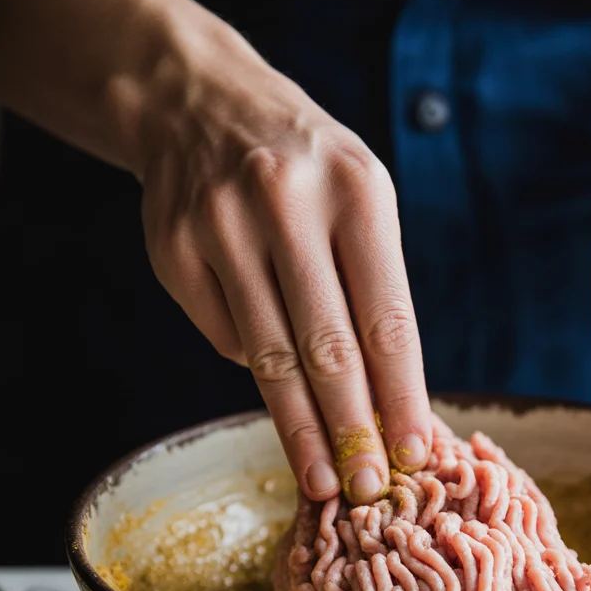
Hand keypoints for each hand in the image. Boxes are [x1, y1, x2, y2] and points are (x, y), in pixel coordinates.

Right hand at [138, 27, 430, 505]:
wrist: (199, 102)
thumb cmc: (307, 170)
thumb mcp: (360, 201)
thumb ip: (376, 291)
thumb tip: (396, 406)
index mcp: (355, 191)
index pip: (387, 318)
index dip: (403, 395)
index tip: (416, 453)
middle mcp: (285, 203)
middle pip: (327, 348)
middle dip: (353, 430)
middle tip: (368, 489)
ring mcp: (220, 226)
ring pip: (269, 356)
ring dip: (300, 429)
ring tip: (322, 480)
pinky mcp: (173, 251)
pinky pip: (224, 337)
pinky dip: (256, 367)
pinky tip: (275, 378)